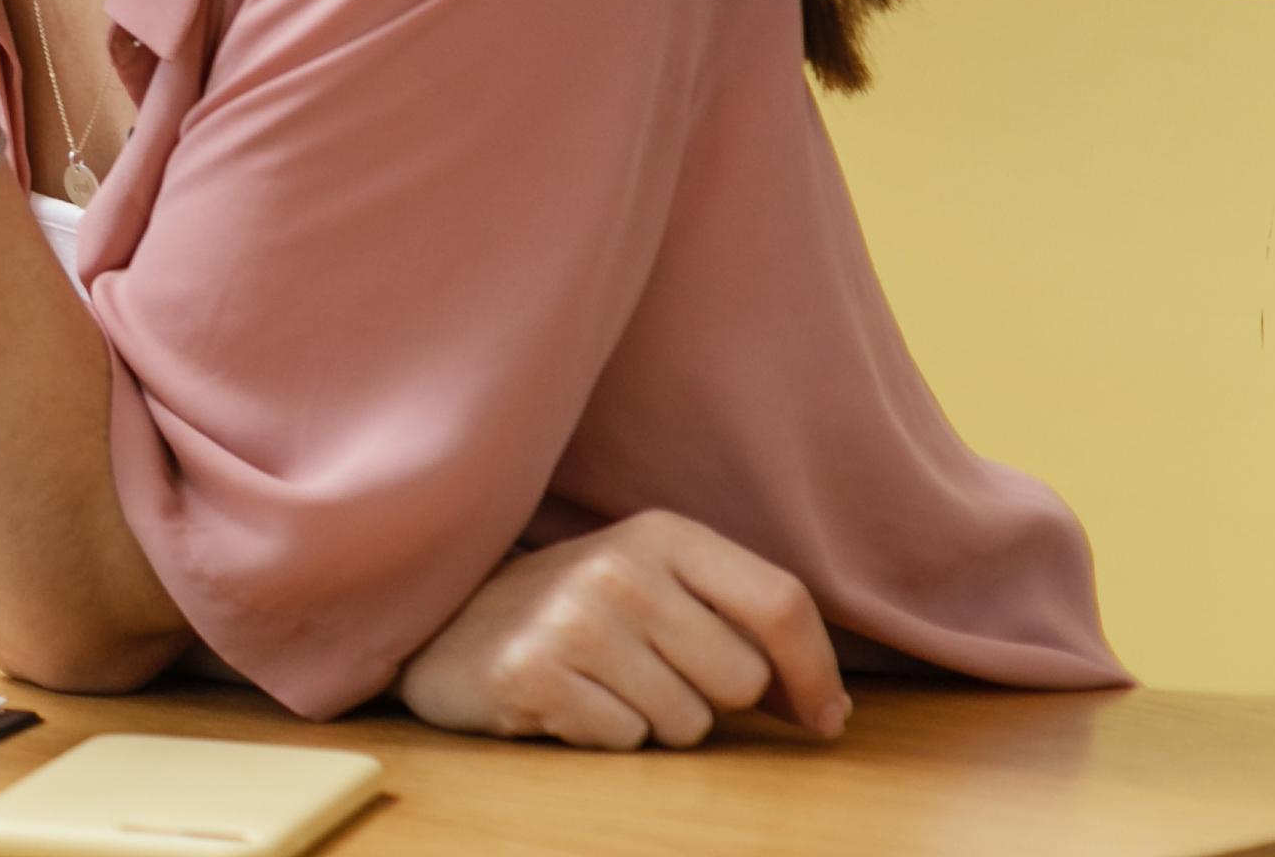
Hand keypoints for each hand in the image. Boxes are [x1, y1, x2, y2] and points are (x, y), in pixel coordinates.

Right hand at [396, 511, 853, 749]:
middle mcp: (620, 566)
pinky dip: (605, 736)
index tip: (822, 718)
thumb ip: (737, 624)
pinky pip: (626, 740)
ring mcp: (572, 618)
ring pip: (688, 722)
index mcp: (661, 533)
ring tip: (604, 687)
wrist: (445, 624)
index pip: (780, 602)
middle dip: (713, 700)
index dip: (816, 672)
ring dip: (656, 723)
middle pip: (742, 678)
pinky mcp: (533, 671)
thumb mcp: (654, 586)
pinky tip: (568, 702)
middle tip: (653, 677)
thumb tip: (829, 710)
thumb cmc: (573, 614)